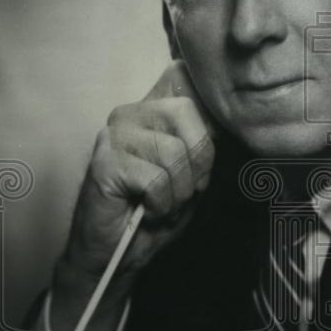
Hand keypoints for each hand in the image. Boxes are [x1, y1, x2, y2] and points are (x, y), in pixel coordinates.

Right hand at [50, 60, 216, 330]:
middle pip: (186, 112)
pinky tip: (146, 211)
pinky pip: (156, 180)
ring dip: (178, 192)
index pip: (182, 76)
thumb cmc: (153, 213)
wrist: (114, 255)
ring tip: (161, 204)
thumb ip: (204, 144)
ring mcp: (112, 136)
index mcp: (150, 111)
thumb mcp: (191, 175)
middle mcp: (128, 114)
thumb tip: (226, 119)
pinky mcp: (104, 163)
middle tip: (182, 190)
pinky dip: (161, 205)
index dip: (205, 115)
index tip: (201, 157)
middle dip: (198, 161)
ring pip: (173, 152)